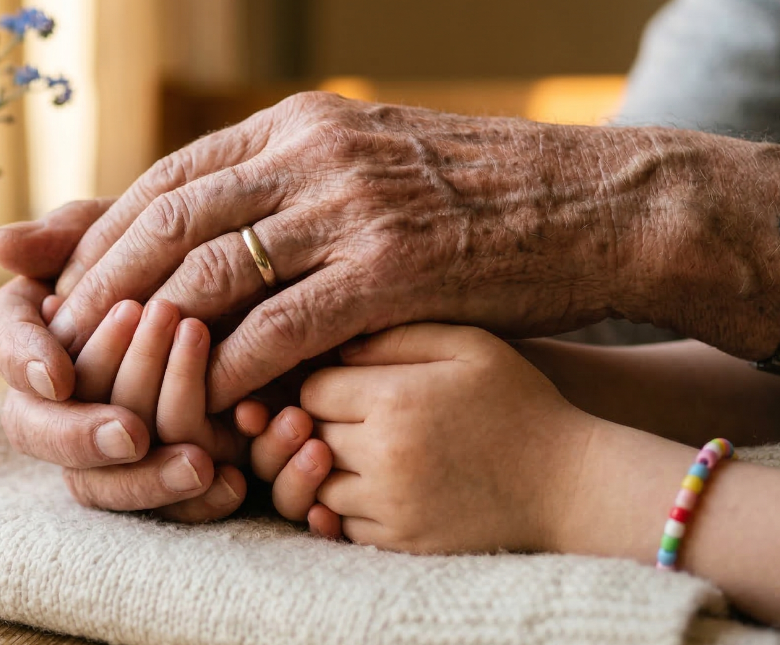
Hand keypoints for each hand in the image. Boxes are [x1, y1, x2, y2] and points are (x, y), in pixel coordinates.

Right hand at [0, 199, 242, 520]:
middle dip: (81, 434)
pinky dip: (199, 501)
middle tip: (133, 430)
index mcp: (38, 323)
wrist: (258, 285)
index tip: (57, 376)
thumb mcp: (137, 228)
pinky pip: (163, 507)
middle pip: (38, 430)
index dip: (23, 362)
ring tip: (200, 461)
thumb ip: (73, 234)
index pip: (2, 343)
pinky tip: (233, 484)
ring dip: (144, 476)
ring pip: (96, 484)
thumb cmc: (183, 247)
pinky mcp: (162, 469)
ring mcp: (105, 439)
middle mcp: (57, 392)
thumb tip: (2, 246)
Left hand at [42, 92, 779, 413]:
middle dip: (100, 285)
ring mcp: (350, 208)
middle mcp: (311, 154)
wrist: (590, 204)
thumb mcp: (362, 165)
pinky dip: (232, 366)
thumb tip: (197, 216)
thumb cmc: (468, 197)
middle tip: (58, 341)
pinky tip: (205, 401)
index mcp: (297, 125)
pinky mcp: (393, 269)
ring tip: (111, 380)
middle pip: (168, 221)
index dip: (103, 235)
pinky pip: (283, 325)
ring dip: (149, 334)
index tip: (63, 286)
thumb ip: (279, 184)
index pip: (167, 179)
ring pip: (210, 272)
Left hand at [264, 323, 596, 552]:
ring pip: (315, 486)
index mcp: (394, 400)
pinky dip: (347, 508)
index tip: (349, 385)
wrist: (570, 485)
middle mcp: (382, 456)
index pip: (310, 389)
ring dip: (328, 470)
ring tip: (363, 452)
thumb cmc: (519, 403)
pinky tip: (376, 486)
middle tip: (351, 418)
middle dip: (319, 425)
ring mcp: (389, 505)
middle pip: (307, 438)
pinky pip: (342, 526)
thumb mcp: (469, 345)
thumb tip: (334, 346)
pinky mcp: (401, 542)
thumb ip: (397, 335)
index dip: (323, 384)